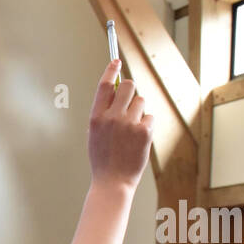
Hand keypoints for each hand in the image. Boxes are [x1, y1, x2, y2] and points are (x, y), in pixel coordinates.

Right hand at [87, 60, 153, 192]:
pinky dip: (146, 125)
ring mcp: (129, 124)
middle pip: (128, 86)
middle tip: (129, 101)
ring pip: (141, 102)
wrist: (113, 181)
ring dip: (139, 111)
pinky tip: (138, 139)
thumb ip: (103, 113)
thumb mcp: (95, 134)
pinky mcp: (144, 131)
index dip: (111, 70)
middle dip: (130, 90)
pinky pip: (149, 117)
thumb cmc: (103, 159)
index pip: (105, 85)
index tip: (115, 61)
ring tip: (131, 130)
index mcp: (96, 118)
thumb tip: (116, 91)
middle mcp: (112, 117)